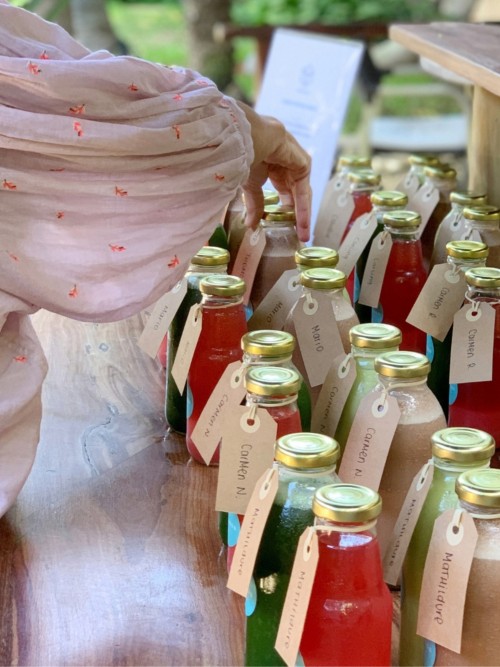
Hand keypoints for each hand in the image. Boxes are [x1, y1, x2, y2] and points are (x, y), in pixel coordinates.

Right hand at [237, 102, 311, 241]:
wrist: (241, 138)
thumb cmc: (240, 155)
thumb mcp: (249, 185)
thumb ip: (255, 204)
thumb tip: (250, 226)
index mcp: (271, 163)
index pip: (283, 190)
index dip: (284, 209)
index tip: (286, 227)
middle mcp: (285, 160)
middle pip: (295, 192)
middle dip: (297, 214)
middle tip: (300, 235)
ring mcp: (295, 158)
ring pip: (301, 191)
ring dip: (303, 214)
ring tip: (304, 234)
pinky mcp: (301, 160)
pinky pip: (304, 187)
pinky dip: (303, 205)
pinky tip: (302, 221)